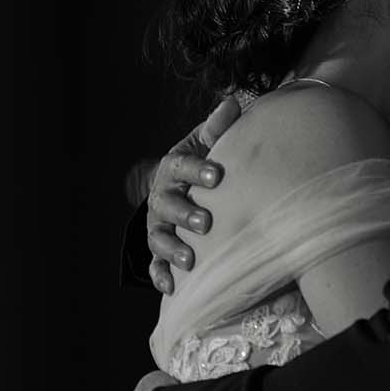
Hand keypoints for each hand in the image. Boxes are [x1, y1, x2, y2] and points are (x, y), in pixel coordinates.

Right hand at [146, 95, 240, 294]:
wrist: (182, 190)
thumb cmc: (203, 166)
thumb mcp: (208, 145)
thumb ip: (218, 129)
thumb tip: (233, 103)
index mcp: (173, 168)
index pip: (180, 166)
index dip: (196, 170)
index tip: (216, 175)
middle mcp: (162, 197)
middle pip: (167, 205)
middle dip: (184, 213)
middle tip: (205, 222)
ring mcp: (159, 225)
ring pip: (159, 237)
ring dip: (172, 248)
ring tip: (191, 260)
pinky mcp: (159, 250)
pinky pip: (156, 264)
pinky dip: (160, 275)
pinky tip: (172, 286)